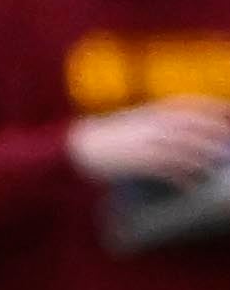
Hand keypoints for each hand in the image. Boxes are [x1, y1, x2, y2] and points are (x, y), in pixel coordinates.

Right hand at [68, 97, 229, 185]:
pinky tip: (192, 186)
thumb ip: (153, 122)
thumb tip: (178, 130)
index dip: (212, 106)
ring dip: (204, 158)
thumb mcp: (130, 121)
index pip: (190, 103)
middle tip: (229, 142)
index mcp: (150, 111)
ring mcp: (147, 142)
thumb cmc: (102, 138)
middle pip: (195, 125)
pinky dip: (184, 178)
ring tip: (213, 168)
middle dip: (216, 133)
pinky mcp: (140, 161)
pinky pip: (170, 169)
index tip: (228, 110)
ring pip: (187, 148)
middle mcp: (152, 124)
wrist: (75, 149)